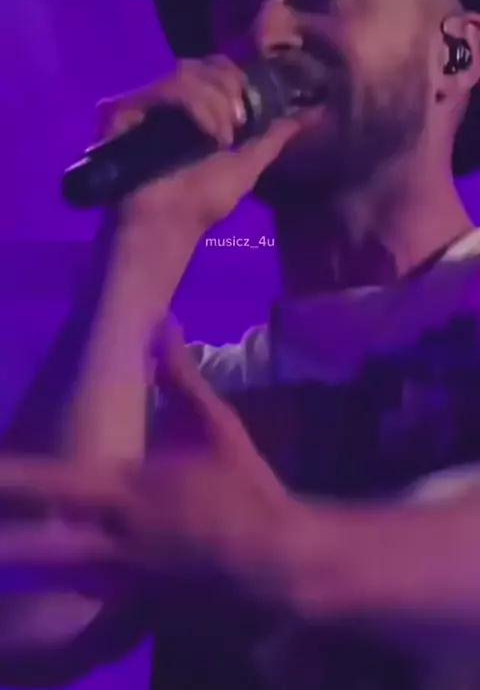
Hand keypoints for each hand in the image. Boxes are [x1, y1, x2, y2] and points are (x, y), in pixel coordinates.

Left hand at [0, 325, 298, 602]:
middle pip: (30, 548)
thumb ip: (180, 375)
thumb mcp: (216, 424)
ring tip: (7, 545)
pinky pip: (80, 606)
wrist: (276, 560)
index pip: (47, 484)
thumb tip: (160, 321)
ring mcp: (115, 581)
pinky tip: (32, 606)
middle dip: (1, 540)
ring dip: (20, 561)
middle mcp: (108, 539)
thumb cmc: (244, 487)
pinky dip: (56, 594)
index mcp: (123, 491)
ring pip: (47, 580)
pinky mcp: (129, 609)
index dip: (3, 478)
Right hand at [95, 57, 302, 232]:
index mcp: (193, 106)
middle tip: (238, 126)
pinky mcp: (124, 109)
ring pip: (187, 72)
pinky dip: (196, 107)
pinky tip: (206, 135)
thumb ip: (274, 137)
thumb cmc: (203, 202)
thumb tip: (309, 114)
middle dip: (230, 89)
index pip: (216, 67)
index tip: (249, 113)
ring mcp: (143, 102)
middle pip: (204, 62)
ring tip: (220, 139)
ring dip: (216, 104)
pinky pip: (167, 88)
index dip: (238, 79)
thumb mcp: (248, 166)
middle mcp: (166, 99)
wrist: (168, 227)